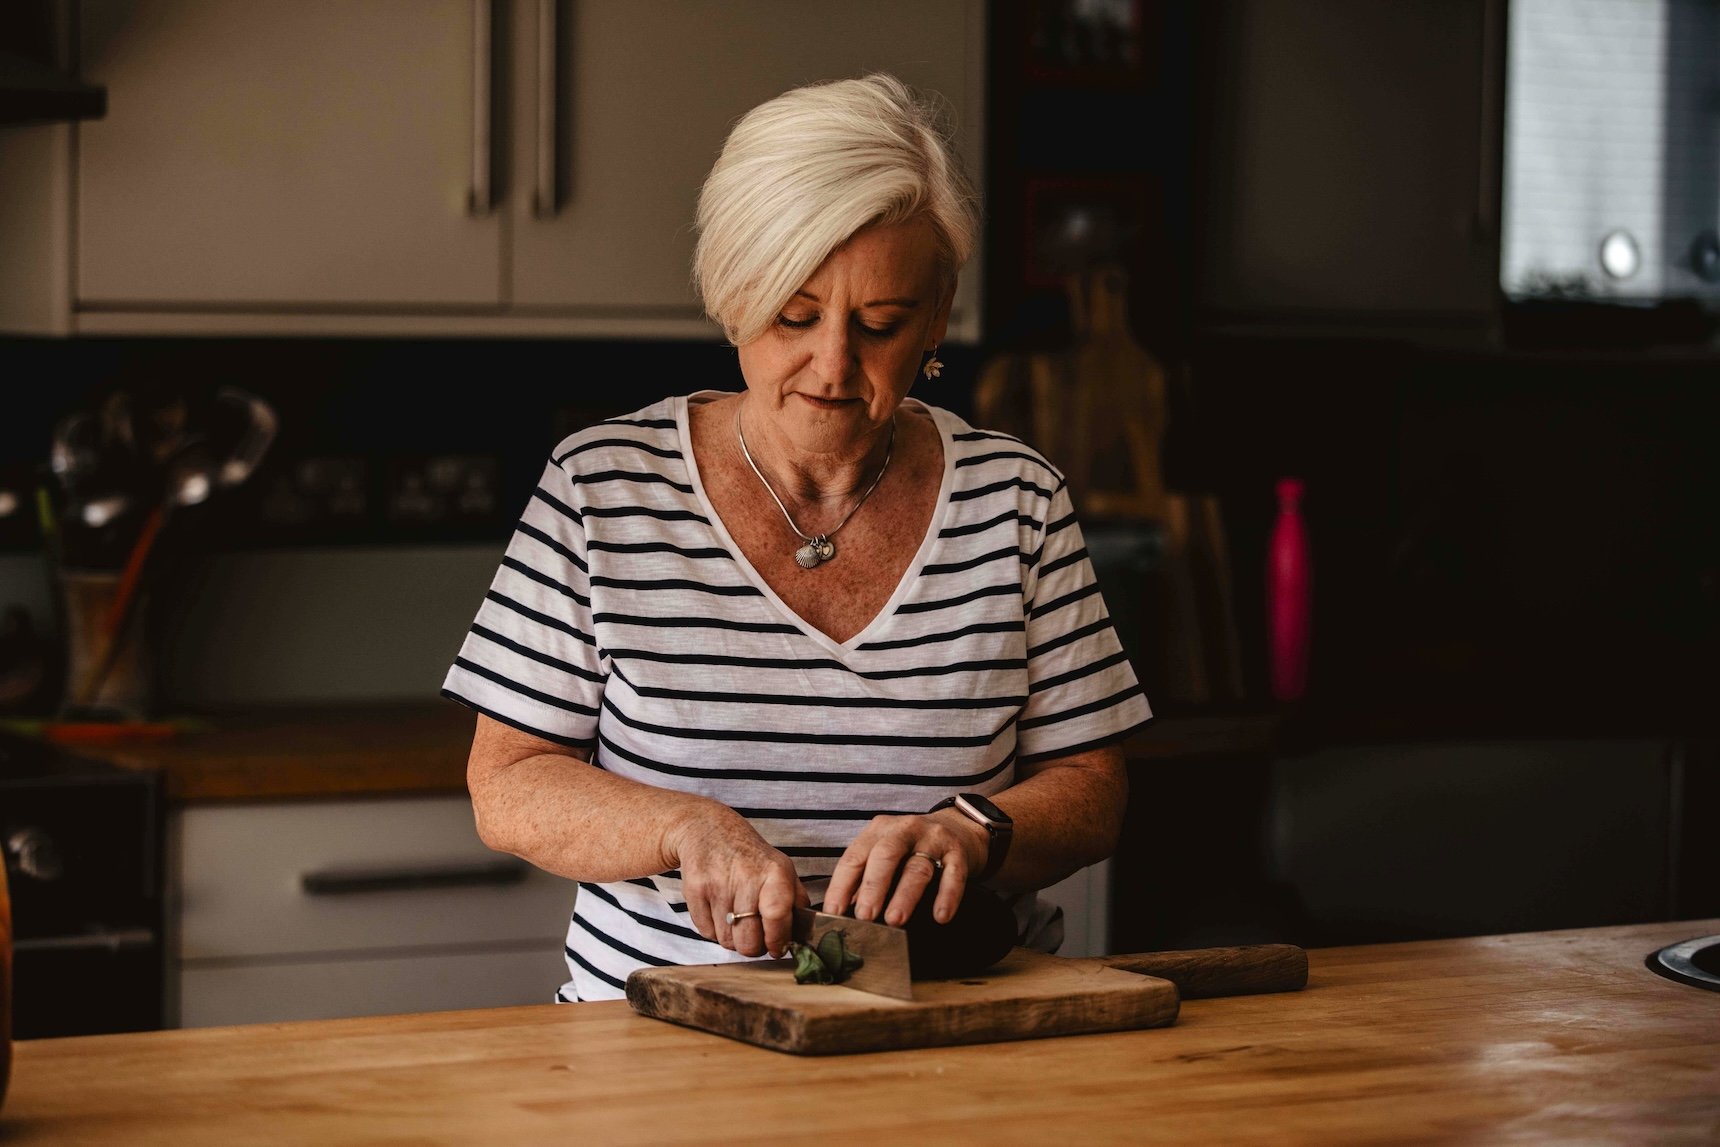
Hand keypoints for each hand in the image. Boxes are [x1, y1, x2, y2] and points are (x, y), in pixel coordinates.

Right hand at [666, 805, 807, 958]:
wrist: (707, 830)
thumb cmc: (750, 856)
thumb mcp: (781, 868)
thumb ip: (796, 901)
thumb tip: (803, 934)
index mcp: (774, 873)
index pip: (777, 916)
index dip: (777, 940)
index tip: (777, 948)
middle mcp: (745, 877)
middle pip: (749, 940)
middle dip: (754, 947)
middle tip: (755, 937)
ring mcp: (717, 885)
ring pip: (727, 941)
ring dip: (734, 939)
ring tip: (738, 921)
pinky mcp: (694, 891)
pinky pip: (706, 933)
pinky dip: (715, 931)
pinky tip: (720, 913)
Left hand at [823, 811, 987, 926]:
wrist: (957, 827)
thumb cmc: (912, 849)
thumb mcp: (885, 854)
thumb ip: (865, 879)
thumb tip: (843, 914)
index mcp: (878, 831)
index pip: (854, 857)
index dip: (841, 885)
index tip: (834, 912)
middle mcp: (904, 830)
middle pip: (885, 855)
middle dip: (873, 887)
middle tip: (865, 916)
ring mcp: (932, 839)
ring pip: (917, 866)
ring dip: (905, 895)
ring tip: (895, 920)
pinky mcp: (958, 851)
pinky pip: (953, 874)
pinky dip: (947, 895)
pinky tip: (940, 916)